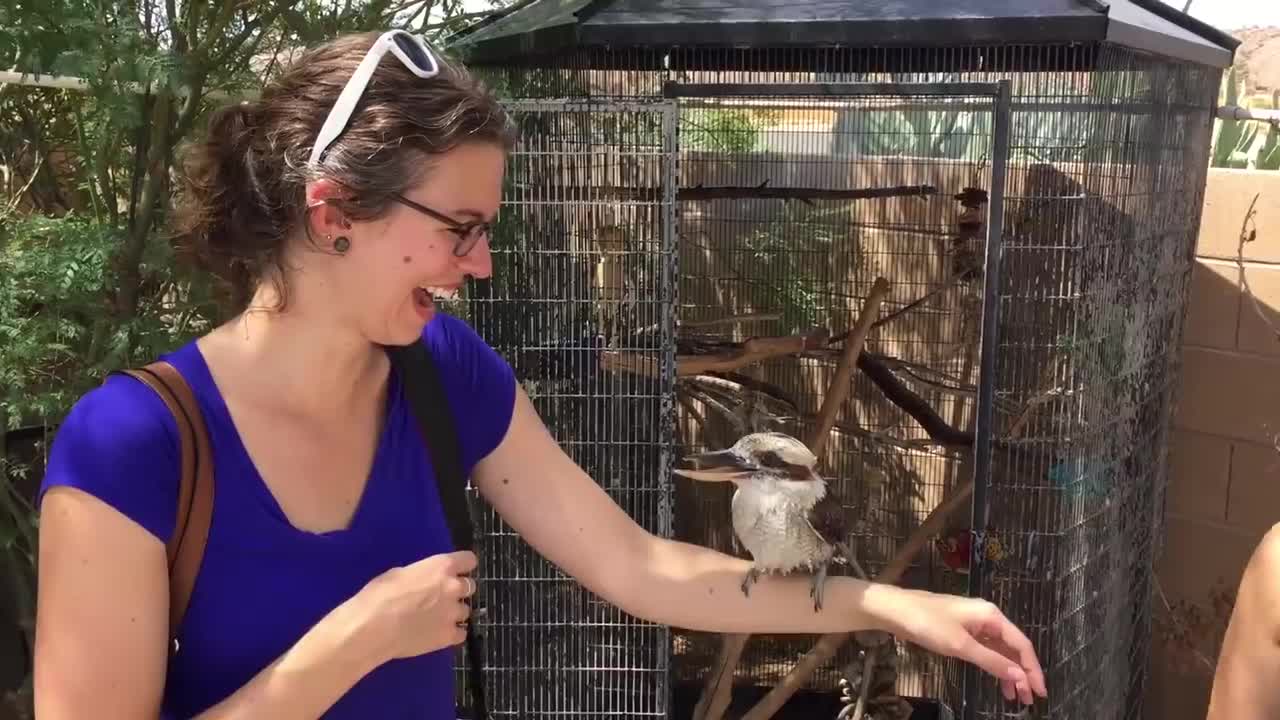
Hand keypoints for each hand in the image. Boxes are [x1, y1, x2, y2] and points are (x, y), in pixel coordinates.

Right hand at [354, 550, 478, 660]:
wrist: (374, 629)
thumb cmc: (379, 596)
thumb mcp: (399, 573)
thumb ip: (421, 576)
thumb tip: (425, 582)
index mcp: (442, 567)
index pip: (469, 560)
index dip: (463, 566)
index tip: (457, 571)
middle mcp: (454, 588)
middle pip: (469, 586)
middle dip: (457, 591)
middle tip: (440, 598)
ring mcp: (453, 613)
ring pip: (465, 611)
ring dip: (453, 613)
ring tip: (435, 619)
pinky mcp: (449, 636)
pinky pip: (461, 633)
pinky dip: (452, 633)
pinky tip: (437, 634)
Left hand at [889, 588, 1047, 704]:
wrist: (896, 610)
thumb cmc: (928, 624)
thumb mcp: (961, 646)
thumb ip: (992, 661)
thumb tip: (1019, 676)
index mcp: (992, 616)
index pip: (1022, 644)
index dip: (1033, 669)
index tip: (1039, 691)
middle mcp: (988, 617)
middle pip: (1013, 648)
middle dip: (1022, 673)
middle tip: (1028, 700)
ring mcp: (975, 623)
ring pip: (1000, 650)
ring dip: (1008, 672)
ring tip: (1014, 697)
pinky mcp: (963, 630)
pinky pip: (986, 649)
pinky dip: (993, 665)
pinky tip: (996, 680)